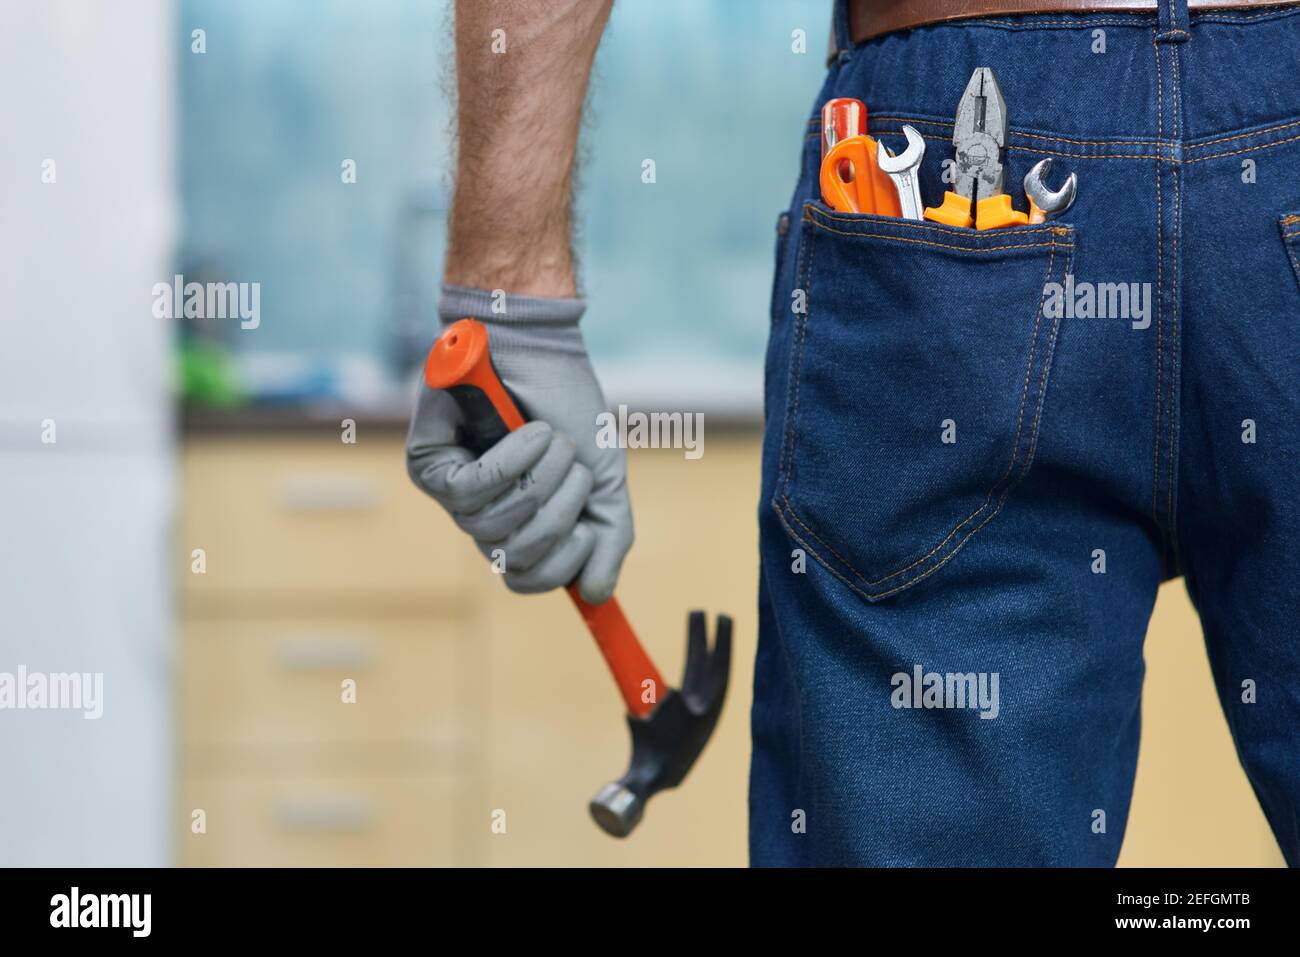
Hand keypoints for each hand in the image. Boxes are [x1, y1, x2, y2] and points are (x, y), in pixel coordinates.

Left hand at [407, 301, 631, 603]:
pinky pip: (469, 492)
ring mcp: (452, 493)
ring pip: (493, 527)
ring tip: (551, 439)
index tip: (588, 532)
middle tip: (574, 466)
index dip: (561, 566)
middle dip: (558, 512)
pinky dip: (507, 464)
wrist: (542, 349)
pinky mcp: (428, 466)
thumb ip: (609, 537)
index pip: (528, 578)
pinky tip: (525, 433)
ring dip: (537, 480)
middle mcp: (483, 514)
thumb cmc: (568, 409)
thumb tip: (598, 596)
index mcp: (522, 524)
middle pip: (515, 558)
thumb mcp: (604, 479)